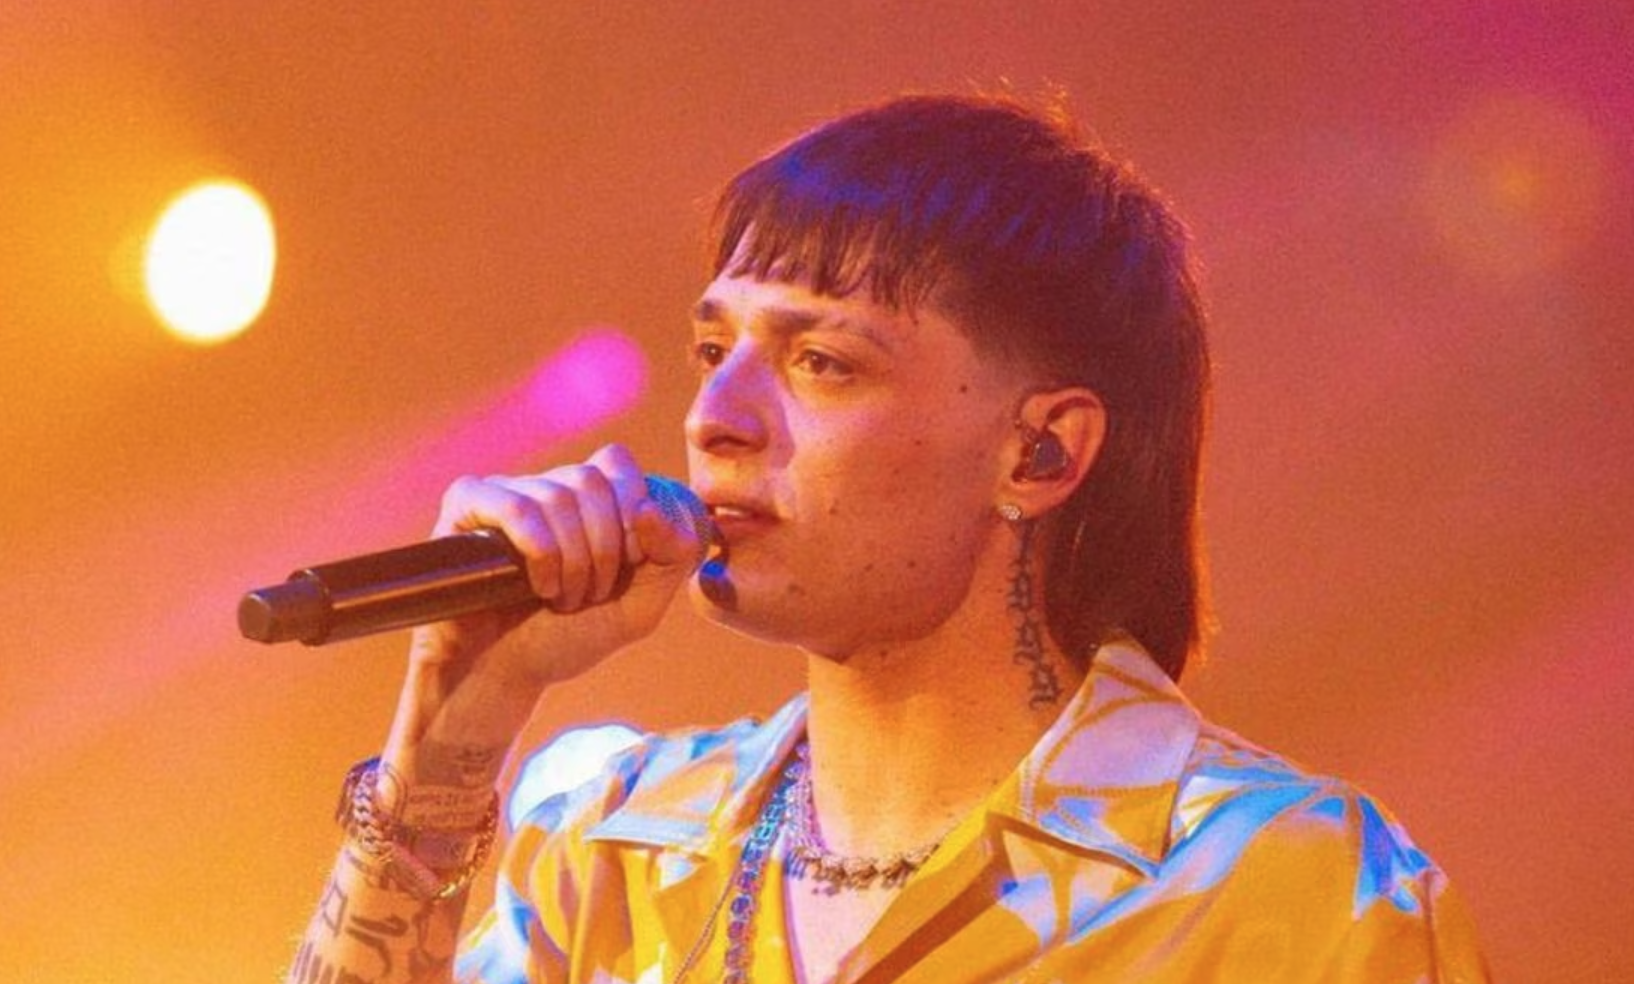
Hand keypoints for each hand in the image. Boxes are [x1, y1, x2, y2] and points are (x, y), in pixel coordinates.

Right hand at [406, 444, 701, 689]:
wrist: (501, 676)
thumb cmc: (567, 637)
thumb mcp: (640, 606)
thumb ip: (671, 556)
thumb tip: (649, 507)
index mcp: (585, 499)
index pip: (616, 462)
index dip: (632, 509)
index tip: (629, 563)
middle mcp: (543, 486)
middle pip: (590, 479)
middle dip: (603, 547)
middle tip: (591, 594)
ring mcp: (502, 493)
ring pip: (555, 496)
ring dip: (571, 562)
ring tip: (560, 600)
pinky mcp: (465, 508)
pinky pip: (513, 505)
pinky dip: (538, 550)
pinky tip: (536, 586)